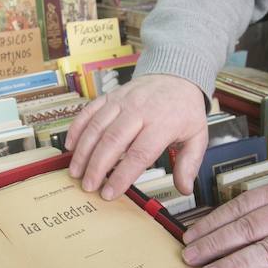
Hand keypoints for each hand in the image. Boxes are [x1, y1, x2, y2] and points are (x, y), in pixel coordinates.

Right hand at [65, 74, 207, 199]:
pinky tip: (70, 146)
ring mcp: (123, 101)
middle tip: (88, 186)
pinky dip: (77, 128)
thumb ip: (189, 163)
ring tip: (76, 172)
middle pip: (113, 141)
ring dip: (83, 151)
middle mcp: (140, 110)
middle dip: (97, 166)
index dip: (122, 176)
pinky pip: (89, 111)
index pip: (139, 154)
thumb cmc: (184, 109)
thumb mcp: (197, 135)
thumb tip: (184, 188)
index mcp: (162, 123)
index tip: (110, 193)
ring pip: (97, 127)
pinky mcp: (111, 96)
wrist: (177, 75)